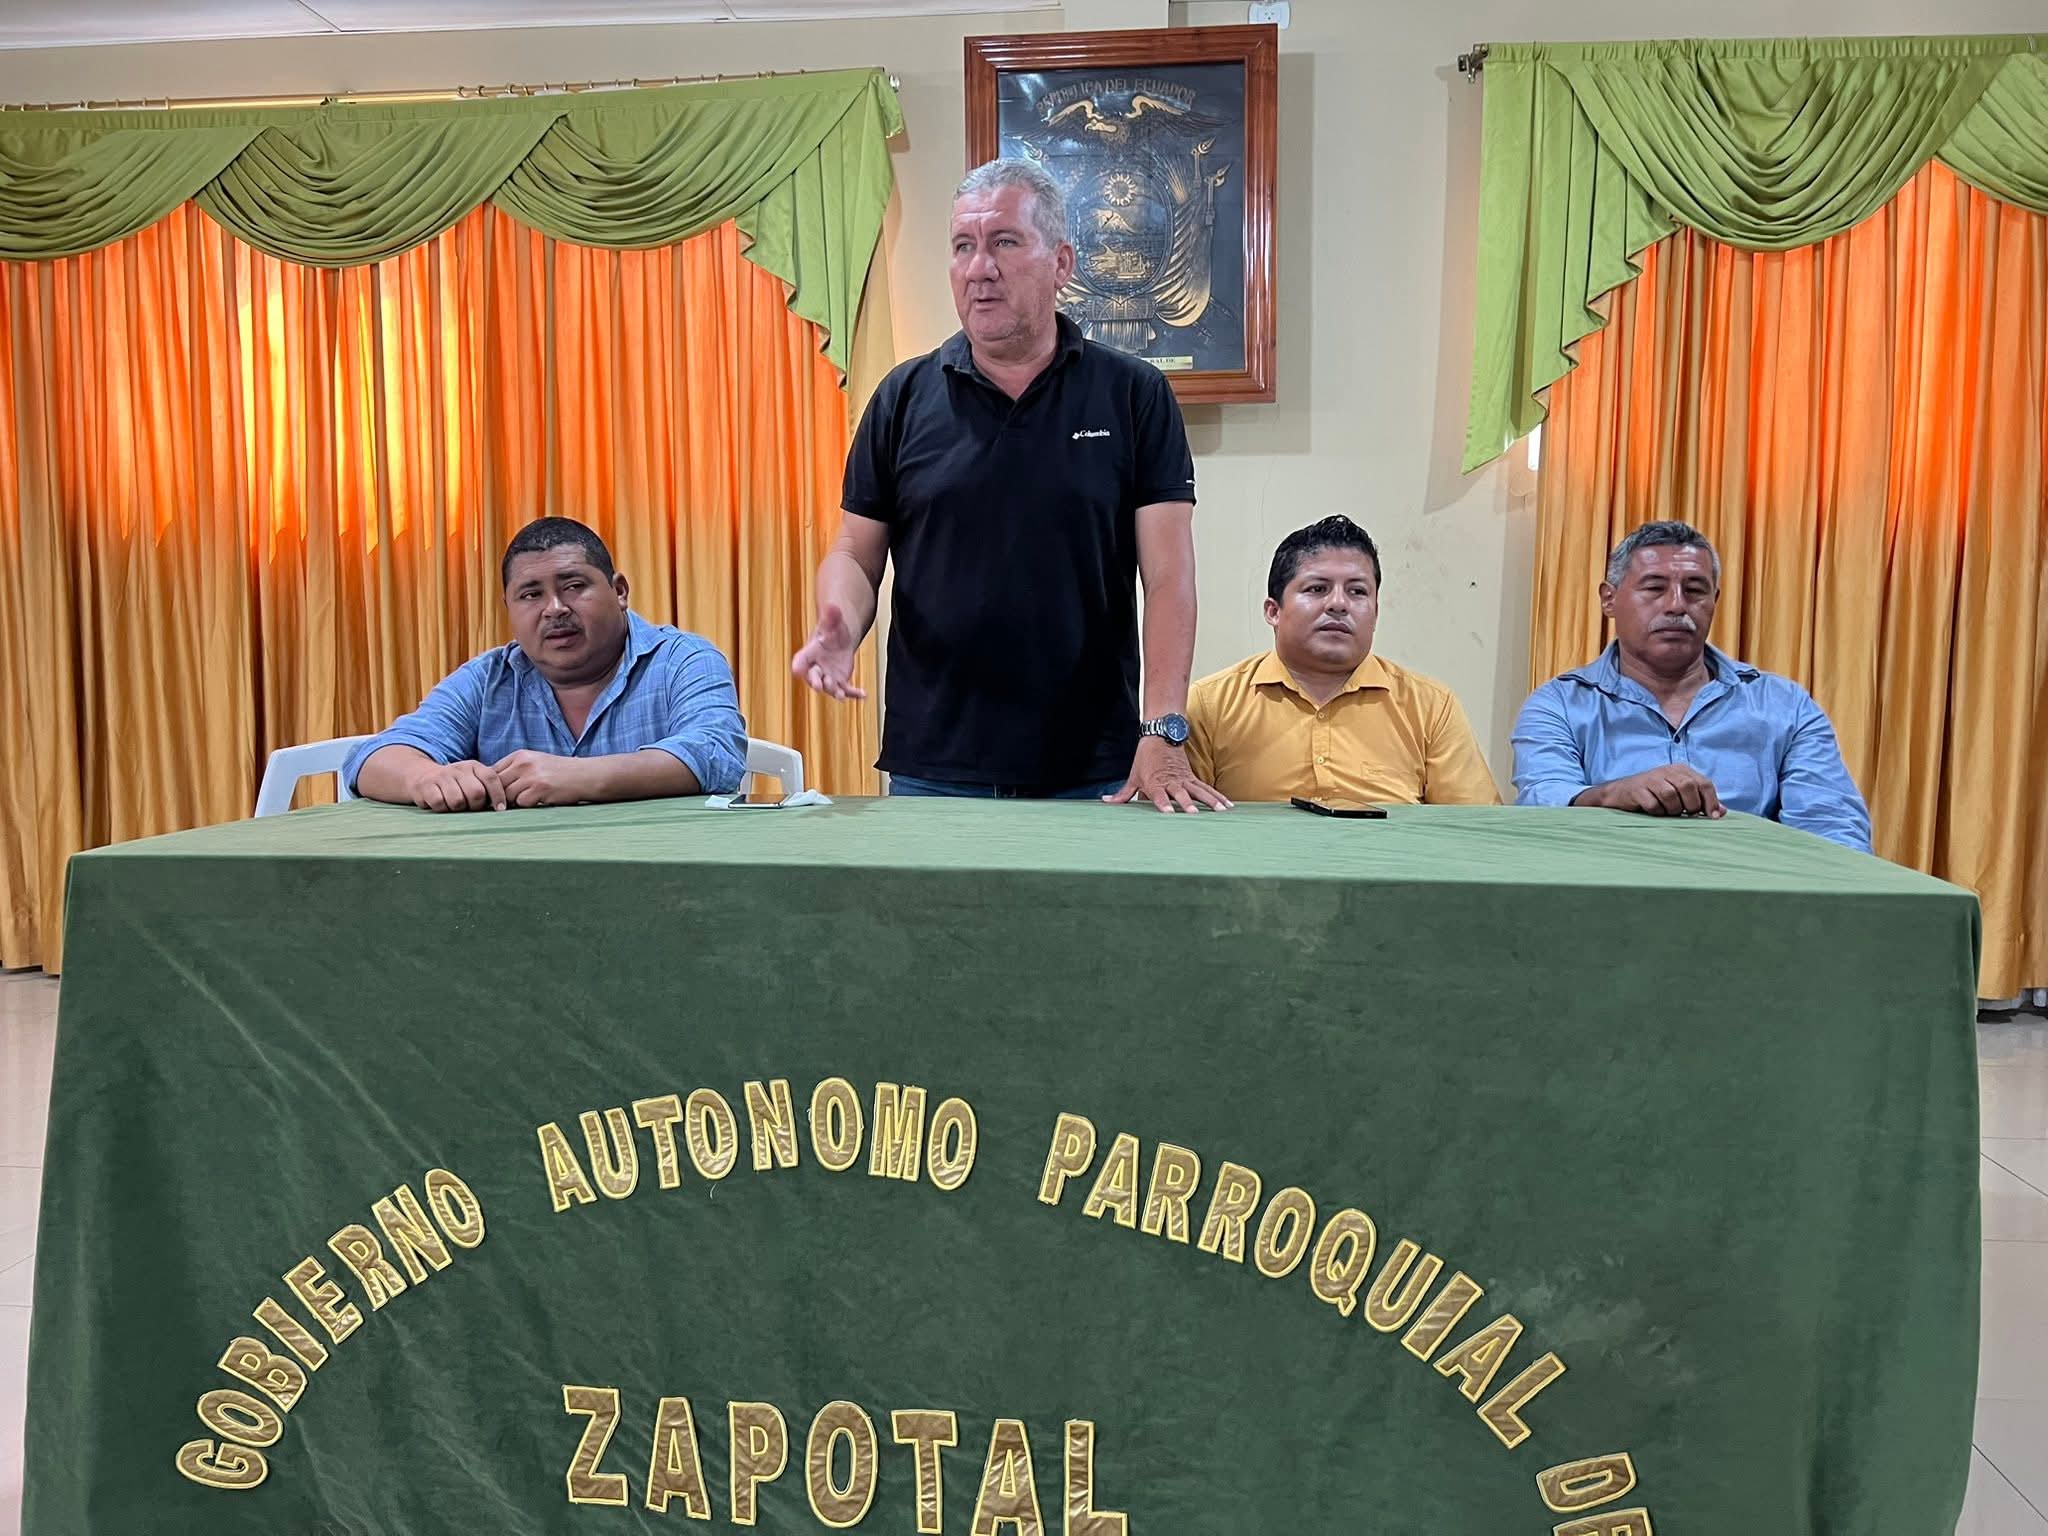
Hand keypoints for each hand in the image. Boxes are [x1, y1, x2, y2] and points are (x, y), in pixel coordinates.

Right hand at [410, 760, 506, 813]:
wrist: (422, 775)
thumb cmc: (456, 784)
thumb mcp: (472, 779)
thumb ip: (488, 788)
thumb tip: (502, 807)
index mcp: (474, 766)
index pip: (491, 778)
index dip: (498, 795)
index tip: (500, 809)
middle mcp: (459, 768)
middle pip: (476, 793)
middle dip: (476, 806)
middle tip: (471, 808)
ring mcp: (442, 776)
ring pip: (457, 801)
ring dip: (458, 809)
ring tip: (455, 806)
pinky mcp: (426, 786)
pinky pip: (440, 803)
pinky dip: (442, 809)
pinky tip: (442, 805)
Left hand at [492, 751, 590, 808]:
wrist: (586, 775)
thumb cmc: (560, 773)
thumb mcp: (535, 764)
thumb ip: (514, 771)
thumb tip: (490, 788)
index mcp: (519, 755)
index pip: (491, 772)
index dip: (492, 786)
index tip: (498, 795)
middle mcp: (523, 763)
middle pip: (497, 785)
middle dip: (501, 796)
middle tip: (510, 803)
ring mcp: (531, 775)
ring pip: (508, 796)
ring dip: (516, 801)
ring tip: (531, 799)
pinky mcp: (540, 788)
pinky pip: (522, 803)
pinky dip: (529, 805)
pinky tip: (541, 800)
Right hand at [792, 603, 866, 700]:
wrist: (839, 641)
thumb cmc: (830, 632)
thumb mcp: (832, 623)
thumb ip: (832, 616)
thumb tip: (832, 604)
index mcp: (809, 653)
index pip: (801, 660)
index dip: (799, 665)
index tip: (796, 670)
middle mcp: (816, 668)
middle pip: (813, 677)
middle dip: (815, 682)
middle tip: (818, 687)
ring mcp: (828, 677)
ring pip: (829, 687)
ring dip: (835, 691)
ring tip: (841, 695)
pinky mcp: (840, 682)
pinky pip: (847, 690)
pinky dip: (854, 693)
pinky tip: (864, 695)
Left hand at [1105, 738, 1232, 814]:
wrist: (1160, 736)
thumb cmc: (1145, 760)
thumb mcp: (1133, 777)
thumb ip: (1123, 794)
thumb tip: (1106, 801)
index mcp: (1155, 782)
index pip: (1159, 795)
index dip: (1163, 804)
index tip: (1168, 813)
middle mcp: (1171, 781)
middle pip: (1180, 793)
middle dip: (1186, 803)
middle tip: (1193, 813)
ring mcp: (1184, 779)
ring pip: (1199, 790)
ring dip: (1210, 801)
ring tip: (1220, 811)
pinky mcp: (1193, 777)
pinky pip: (1207, 788)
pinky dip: (1218, 796)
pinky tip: (1227, 805)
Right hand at [1580, 764, 1723, 818]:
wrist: (1619, 794)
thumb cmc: (1653, 795)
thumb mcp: (1679, 795)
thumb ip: (1700, 801)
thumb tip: (1722, 812)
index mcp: (1681, 770)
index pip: (1704, 783)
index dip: (1711, 801)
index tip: (1712, 818)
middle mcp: (1667, 771)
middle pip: (1688, 787)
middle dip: (1690, 806)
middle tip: (1684, 814)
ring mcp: (1651, 778)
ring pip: (1671, 796)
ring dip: (1671, 810)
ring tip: (1666, 812)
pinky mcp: (1637, 789)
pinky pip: (1653, 804)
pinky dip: (1656, 812)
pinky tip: (1652, 811)